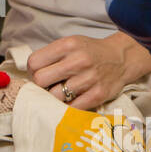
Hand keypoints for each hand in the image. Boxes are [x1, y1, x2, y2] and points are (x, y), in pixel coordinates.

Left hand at [28, 32, 150, 110]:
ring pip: (55, 96)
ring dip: (55, 97)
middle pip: (40, 80)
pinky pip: (72, 107)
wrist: (120, 58)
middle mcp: (78, 61)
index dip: (33, 70)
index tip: (38, 73)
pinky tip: (71, 100)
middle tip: (48, 85)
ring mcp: (89, 79)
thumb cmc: (90, 52)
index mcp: (68, 45)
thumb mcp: (70, 43)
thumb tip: (30, 74)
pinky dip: (68, 106)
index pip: (34, 62)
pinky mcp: (98, 94)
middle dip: (41, 85)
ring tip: (61, 92)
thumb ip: (51, 55)